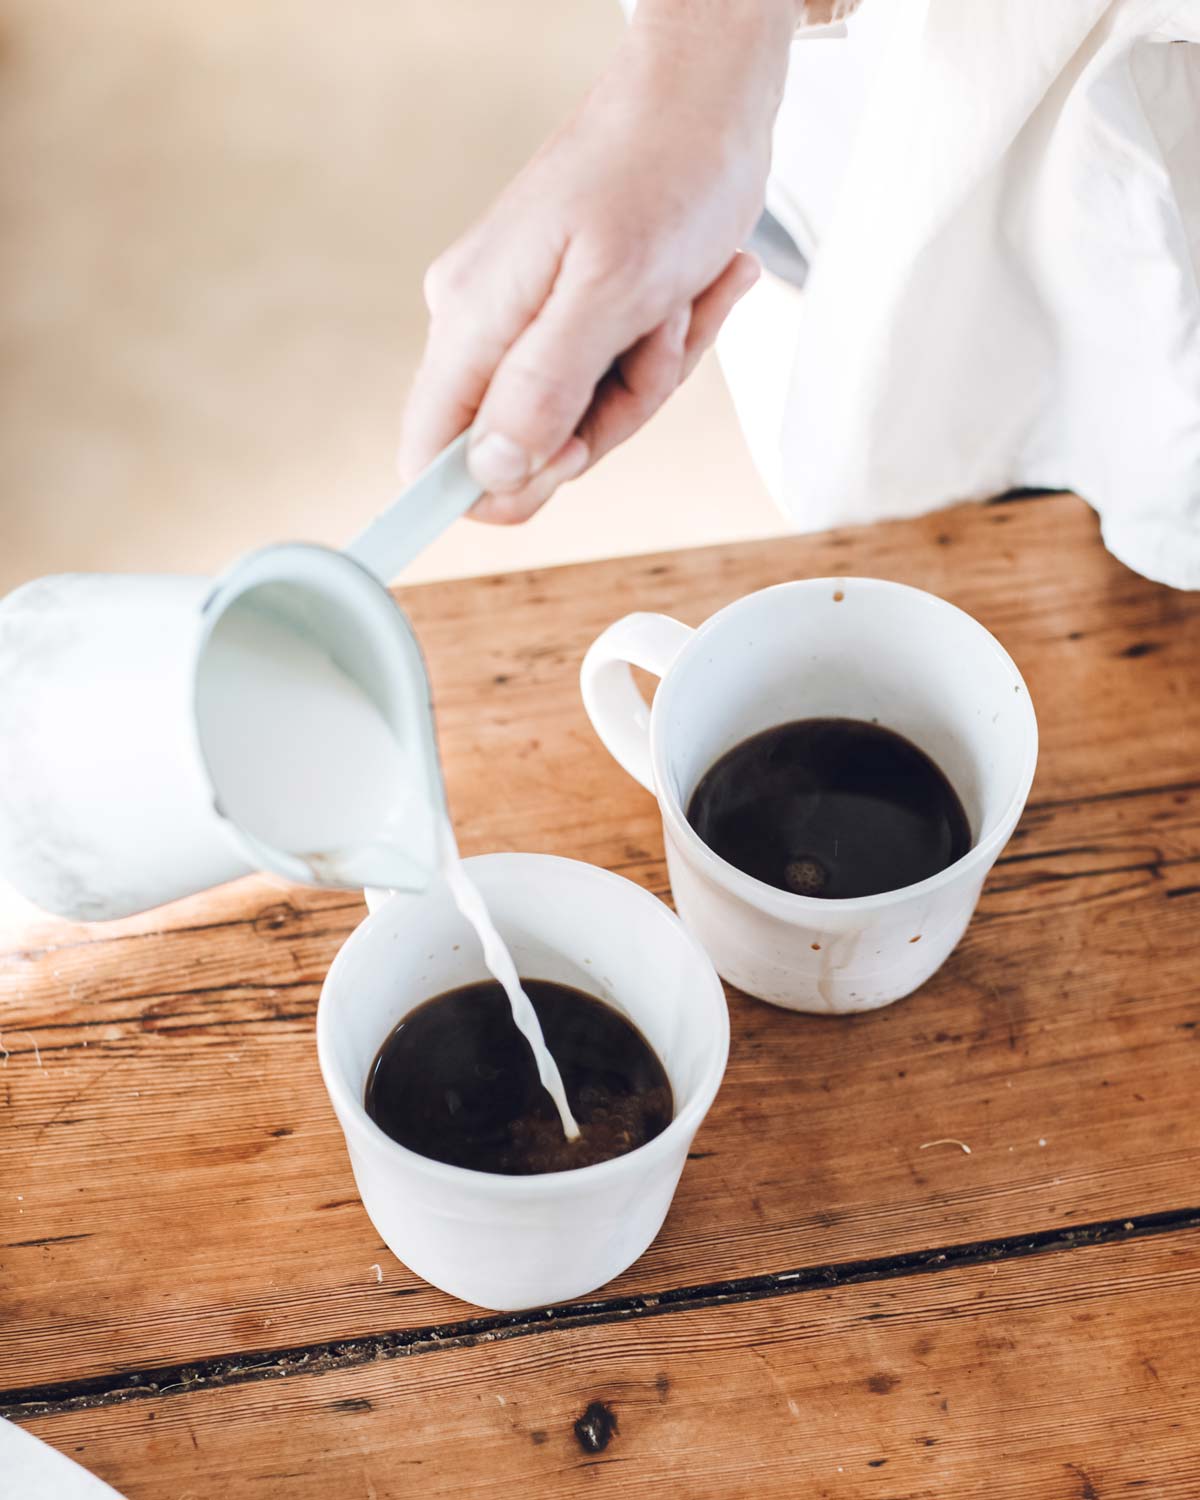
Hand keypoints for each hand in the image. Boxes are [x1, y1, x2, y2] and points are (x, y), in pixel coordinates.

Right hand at [398, 0, 795, 521]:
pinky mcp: (572, 320)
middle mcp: (485, 328)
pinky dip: (662, 350)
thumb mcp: (611, 290)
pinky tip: (692, 294)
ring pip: (582, 419)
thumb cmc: (661, 172)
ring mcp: (529, 325)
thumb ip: (543, 388)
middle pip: (525, 449)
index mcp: (471, 322)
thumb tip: (488, 472)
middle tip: (646, 344)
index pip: (429, 457)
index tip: (568, 456)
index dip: (492, 489)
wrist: (705, 100)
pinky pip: (613, 382)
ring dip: (649, 377)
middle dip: (607, 417)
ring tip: (672, 303)